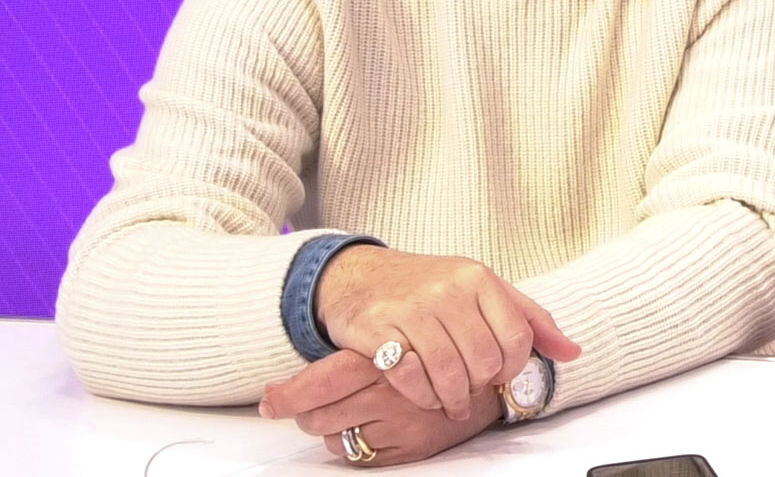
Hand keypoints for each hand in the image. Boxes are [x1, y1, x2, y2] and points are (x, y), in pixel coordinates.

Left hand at [261, 349, 501, 465]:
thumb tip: (304, 372)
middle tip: (303, 404)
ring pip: (334, 436)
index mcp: (383, 355)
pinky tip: (370, 426)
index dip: (289, 394)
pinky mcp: (409, 451)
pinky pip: (358, 455)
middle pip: (319, 413)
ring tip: (347, 409)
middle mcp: (389, 391)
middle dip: (305, 411)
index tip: (268, 400)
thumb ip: (359, 349)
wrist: (491, 377)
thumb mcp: (400, 335)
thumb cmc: (436, 350)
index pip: (322, 380)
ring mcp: (399, 425)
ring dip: (330, 426)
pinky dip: (354, 444)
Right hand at [314, 246, 579, 420]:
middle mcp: (447, 288)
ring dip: (450, 398)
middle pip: (483, 362)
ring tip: (447, 397)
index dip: (510, 368)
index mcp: (478, 277)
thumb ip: (529, 320)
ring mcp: (412, 306)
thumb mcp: (483, 290)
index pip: (517, 339)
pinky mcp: (378, 327)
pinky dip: (421, 395)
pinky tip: (421, 389)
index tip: (496, 371)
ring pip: (449, 374)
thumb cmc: (429, 287)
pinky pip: (411, 378)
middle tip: (466, 385)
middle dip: (478, 385)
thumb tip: (573, 351)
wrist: (362, 276)